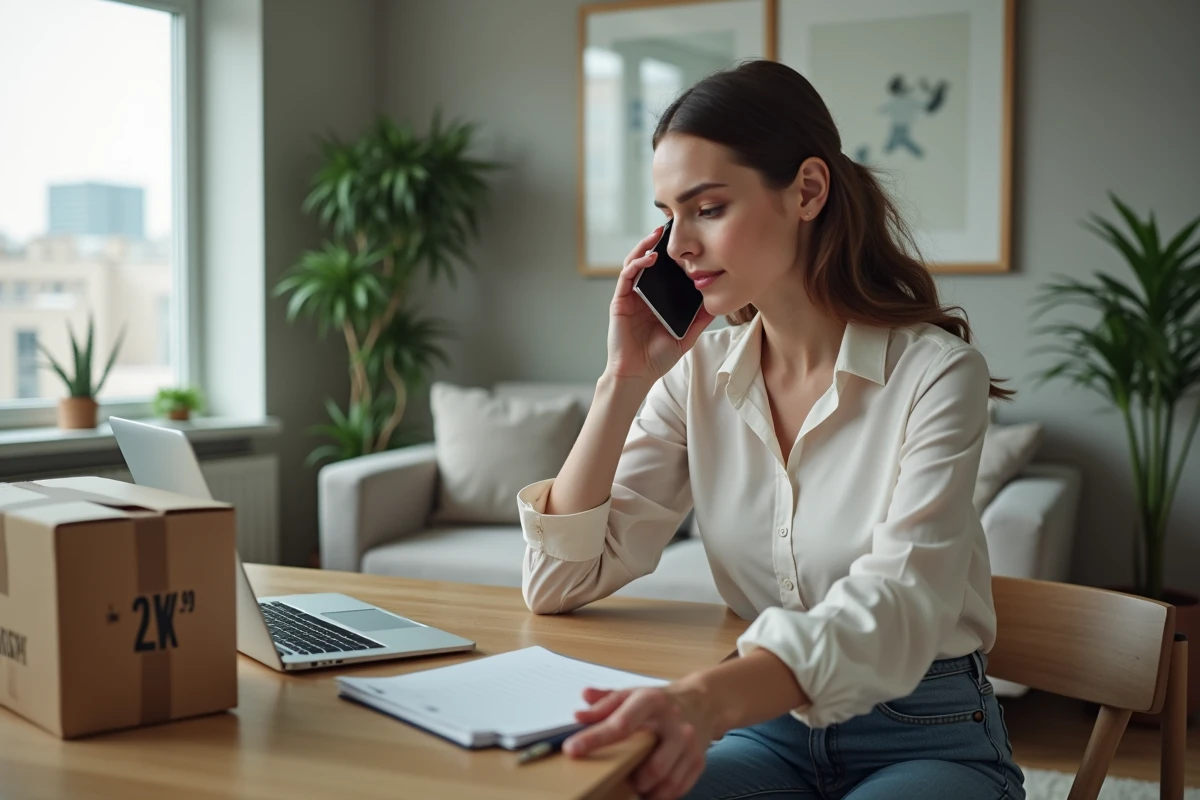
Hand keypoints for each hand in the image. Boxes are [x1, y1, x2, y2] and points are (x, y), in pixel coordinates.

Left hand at [562, 682, 715, 799]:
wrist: (702, 701)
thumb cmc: (660, 701)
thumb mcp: (631, 694)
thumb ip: (603, 702)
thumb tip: (579, 714)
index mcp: (652, 701)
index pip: (620, 724)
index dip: (594, 739)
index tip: (573, 750)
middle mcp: (674, 724)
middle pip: (650, 764)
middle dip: (628, 775)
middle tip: (611, 774)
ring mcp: (689, 744)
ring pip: (665, 781)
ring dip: (644, 789)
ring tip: (631, 783)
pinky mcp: (699, 761)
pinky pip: (677, 789)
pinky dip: (660, 794)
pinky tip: (649, 788)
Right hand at [606, 226, 714, 385]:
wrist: (637, 374)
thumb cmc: (658, 356)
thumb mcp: (687, 335)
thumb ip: (700, 318)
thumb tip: (718, 300)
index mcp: (658, 298)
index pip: (665, 270)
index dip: (674, 253)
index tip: (687, 237)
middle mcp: (643, 293)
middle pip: (649, 260)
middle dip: (658, 242)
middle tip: (671, 225)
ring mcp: (630, 295)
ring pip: (635, 262)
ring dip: (645, 246)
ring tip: (658, 234)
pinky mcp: (620, 301)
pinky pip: (626, 276)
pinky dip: (636, 264)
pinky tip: (648, 258)